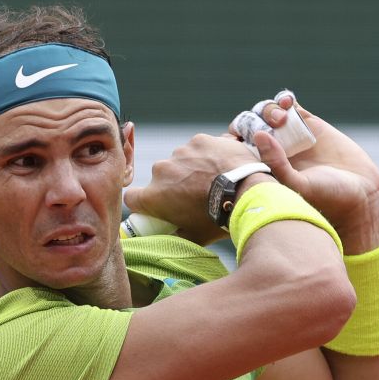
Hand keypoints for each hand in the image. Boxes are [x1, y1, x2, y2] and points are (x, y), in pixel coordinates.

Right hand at [123, 133, 256, 245]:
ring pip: (180, 160)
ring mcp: (181, 152)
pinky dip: (208, 155)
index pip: (132, 198)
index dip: (143, 203)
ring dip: (191, 168)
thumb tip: (166, 239)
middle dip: (173, 185)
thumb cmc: (218, 219)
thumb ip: (174, 236)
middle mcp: (161, 170)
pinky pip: (200, 147)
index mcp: (154, 196)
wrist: (246, 194)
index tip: (156, 207)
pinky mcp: (200, 140)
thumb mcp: (193, 236)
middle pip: (161, 177)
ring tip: (213, 179)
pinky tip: (222, 165)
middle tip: (195, 195)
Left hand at [245, 95, 378, 252]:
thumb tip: (258, 135)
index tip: (238, 138)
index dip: (232, 139)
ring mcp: (289, 137)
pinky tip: (288, 102)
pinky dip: (284, 99)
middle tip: (270, 128)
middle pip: (248, 126)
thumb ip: (276, 164)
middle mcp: (272, 152)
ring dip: (268, 110)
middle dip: (252, 120)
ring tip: (281, 118)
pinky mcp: (308, 124)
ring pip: (267, 113)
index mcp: (260, 169)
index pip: (235, 148)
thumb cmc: (325, 199)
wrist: (359, 193)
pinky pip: (290, 106)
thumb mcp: (296, 186)